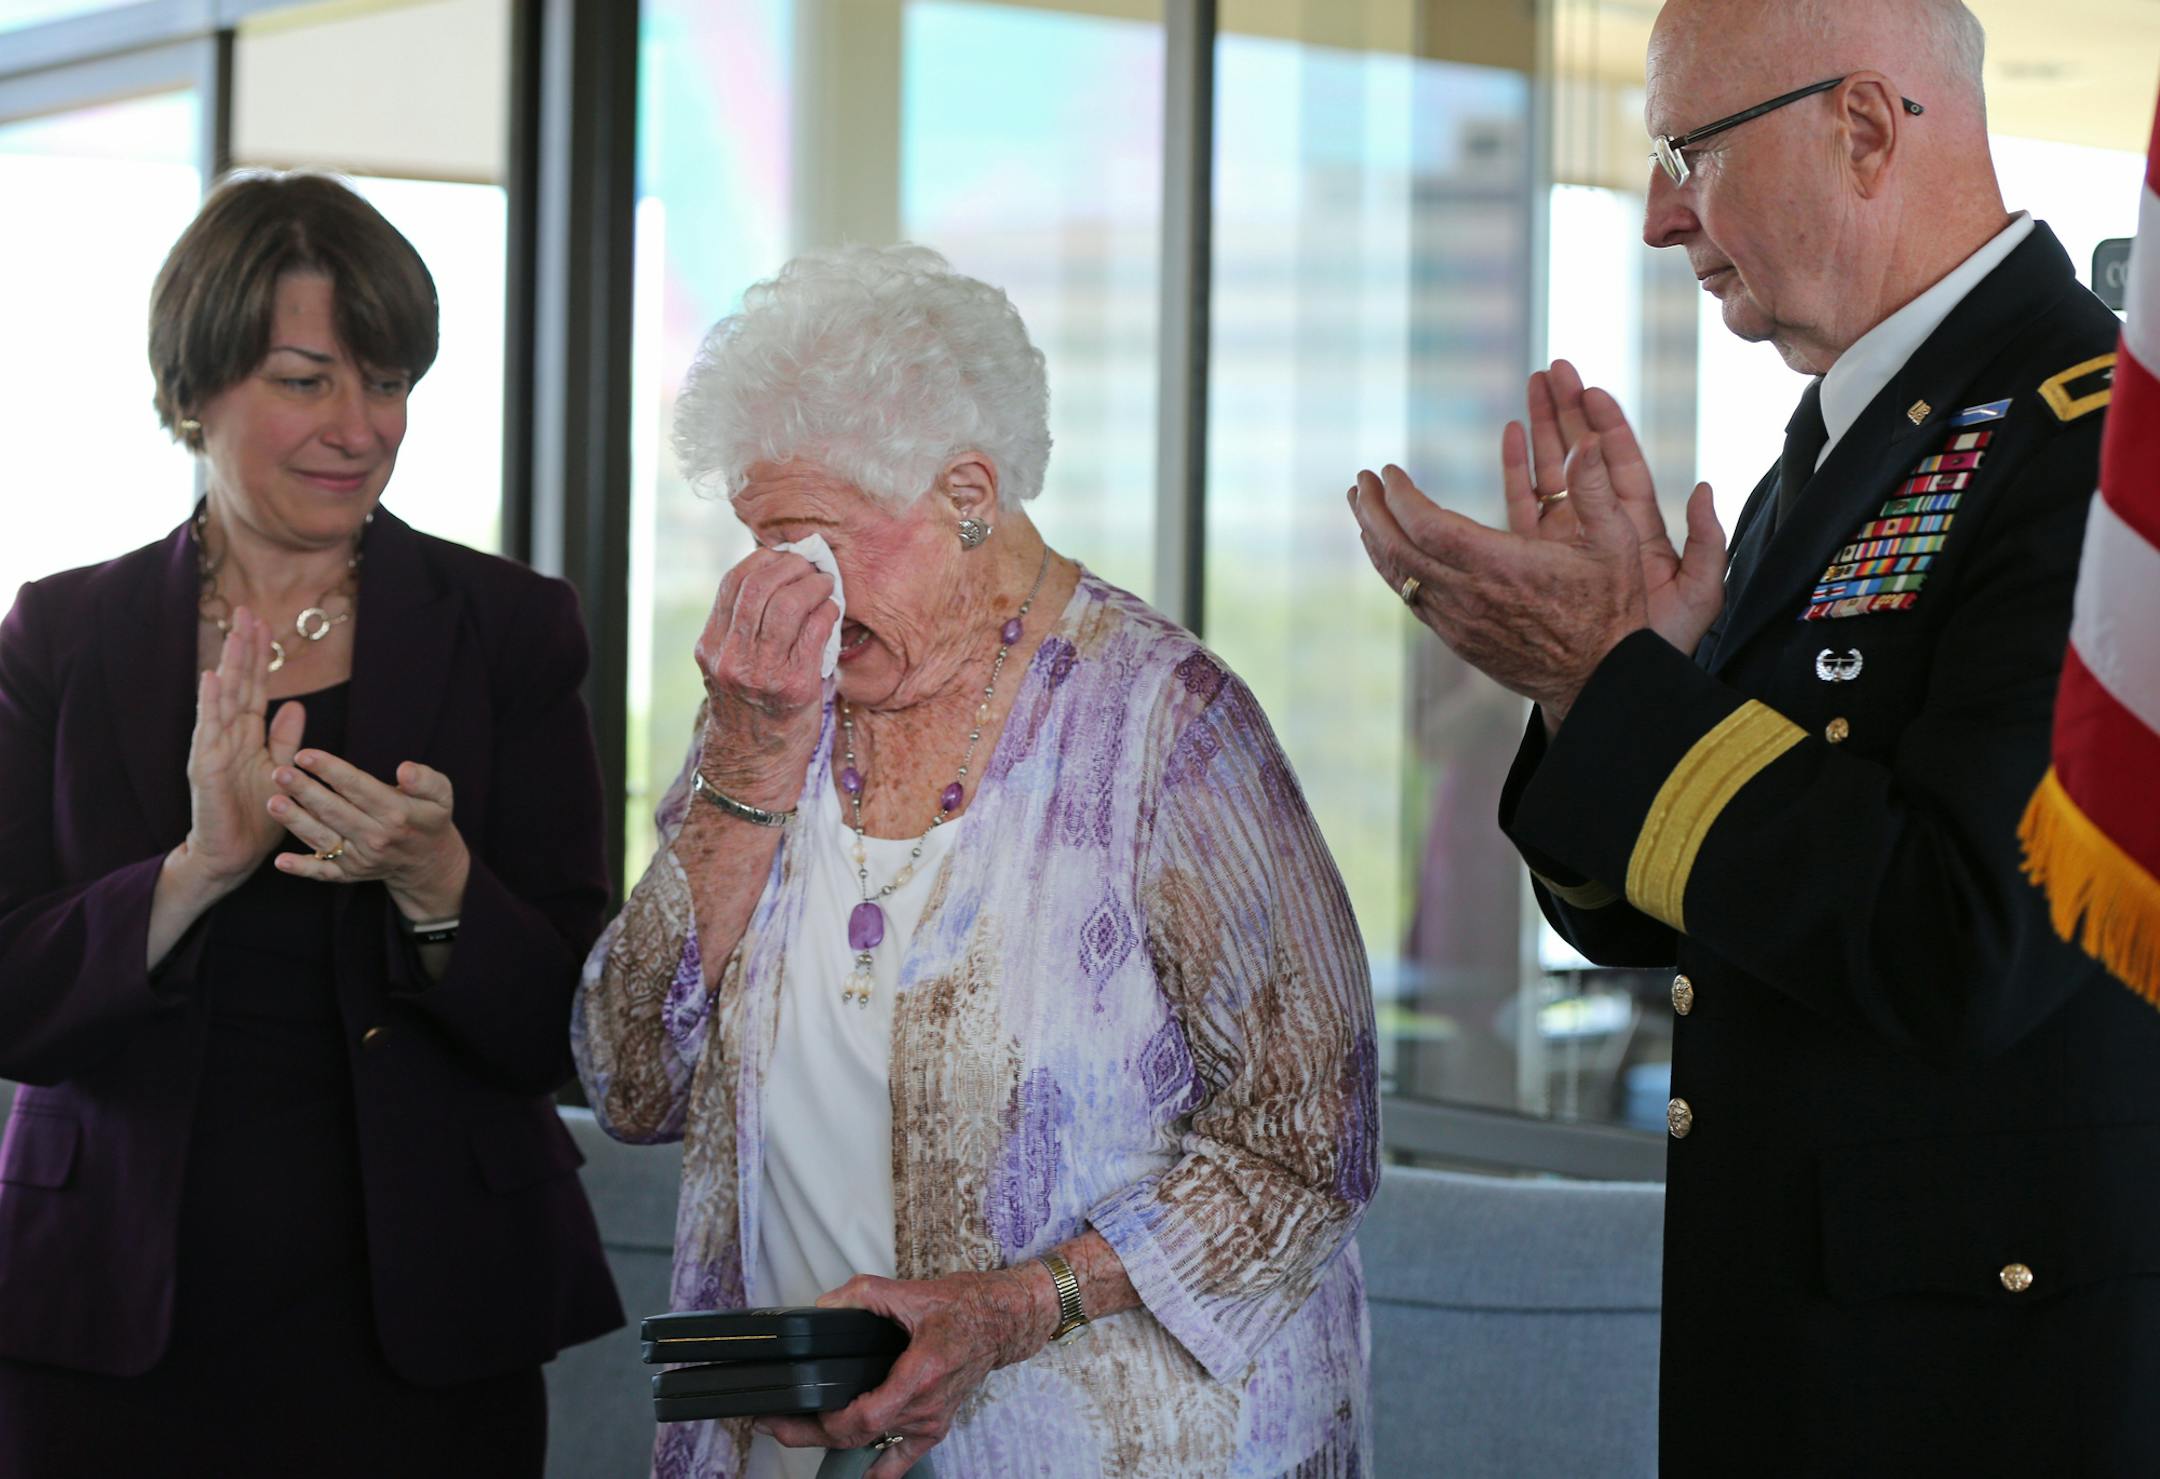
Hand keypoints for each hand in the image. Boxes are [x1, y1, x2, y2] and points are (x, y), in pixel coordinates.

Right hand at [176, 608, 306, 894]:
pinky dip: (210, 703)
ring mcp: (213, 748)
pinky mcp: (205, 766)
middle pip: (238, 684)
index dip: (260, 657)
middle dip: (244, 648)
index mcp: (247, 736)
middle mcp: (228, 736)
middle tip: (248, 611)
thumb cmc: (255, 816)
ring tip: (234, 633)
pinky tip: (212, 677)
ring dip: (229, 664)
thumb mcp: (279, 771)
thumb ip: (284, 739)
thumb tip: (296, 705)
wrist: (232, 855)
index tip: (265, 623)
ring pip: (223, 698)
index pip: (255, 688)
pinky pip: (208, 730)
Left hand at [269, 750, 470, 919]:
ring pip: (322, 838)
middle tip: (279, 772)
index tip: (305, 754)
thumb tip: (404, 769)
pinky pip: (322, 873)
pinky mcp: (348, 874)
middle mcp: (376, 838)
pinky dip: (302, 869)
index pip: (359, 787)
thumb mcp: (442, 795)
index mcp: (397, 814)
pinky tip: (281, 861)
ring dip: (296, 822)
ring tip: (273, 802)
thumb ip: (426, 780)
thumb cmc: (428, 818)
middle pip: (335, 811)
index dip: (331, 770)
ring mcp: (360, 859)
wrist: (427, 863)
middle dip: (305, 791)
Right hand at [693, 549, 838, 811]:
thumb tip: (780, 578)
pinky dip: (827, 612)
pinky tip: (833, 610)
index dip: (762, 560)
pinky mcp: (795, 687)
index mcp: (711, 647)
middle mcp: (732, 658)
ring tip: (826, 583)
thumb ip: (745, 630)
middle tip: (812, 566)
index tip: (784, 556)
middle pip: (760, 587)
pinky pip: (814, 632)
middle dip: (791, 566)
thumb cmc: (751, 713)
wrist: (755, 768)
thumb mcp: (732, 668)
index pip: (732, 585)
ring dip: (813, 585)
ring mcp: (762, 673)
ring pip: (787, 604)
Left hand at [760, 1267, 1054, 1476]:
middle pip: (859, 1436)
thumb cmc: (966, 1307)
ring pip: (873, 1446)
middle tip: (773, 1422)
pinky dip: (877, 1470)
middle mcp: (925, 1406)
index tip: (791, 1412)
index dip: (825, 1423)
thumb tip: (825, 1307)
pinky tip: (858, 1473)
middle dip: (810, 1434)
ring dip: (834, 1441)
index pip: (865, 1417)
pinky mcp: (935, 1426)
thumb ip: (864, 1295)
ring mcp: (931, 1420)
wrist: (1003, 1322)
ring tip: (796, 1431)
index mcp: (920, 1375)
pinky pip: (902, 1460)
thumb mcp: (912, 1292)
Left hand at [1351, 451, 1650, 724]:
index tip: (1388, 471)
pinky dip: (1393, 568)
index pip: (1427, 525)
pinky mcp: (1459, 638)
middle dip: (1373, 512)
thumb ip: (1595, 488)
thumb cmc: (1611, 608)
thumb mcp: (1616, 542)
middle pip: (1399, 550)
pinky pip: (1413, 599)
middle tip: (1359, 480)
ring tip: (1362, 508)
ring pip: (1400, 578)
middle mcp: (1470, 596)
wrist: (1599, 679)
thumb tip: (1589, 439)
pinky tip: (1388, 550)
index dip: (1399, 497)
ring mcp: (1460, 622)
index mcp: (1500, 567)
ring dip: (1375, 539)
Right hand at [1505, 360, 1726, 652]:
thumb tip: (1703, 487)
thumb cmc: (1661, 647)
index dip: (1608, 425)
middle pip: (1584, 455)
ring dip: (1541, 428)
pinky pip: (1524, 506)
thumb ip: (1707, 543)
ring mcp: (1568, 540)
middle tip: (1555, 367)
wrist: (1616, 685)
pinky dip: (1517, 469)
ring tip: (1530, 385)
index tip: (1591, 388)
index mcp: (1639, 529)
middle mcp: (1601, 527)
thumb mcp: (1700, 595)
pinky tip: (1510, 435)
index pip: (1622, 464)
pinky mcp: (1539, 560)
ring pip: (1552, 471)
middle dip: (1568, 410)